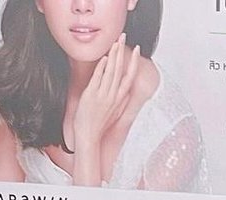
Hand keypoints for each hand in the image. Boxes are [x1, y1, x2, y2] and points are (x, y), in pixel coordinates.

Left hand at [72, 36, 139, 151]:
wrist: (89, 136)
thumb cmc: (99, 125)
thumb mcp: (114, 113)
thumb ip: (120, 101)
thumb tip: (125, 92)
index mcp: (119, 100)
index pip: (129, 77)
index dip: (133, 62)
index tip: (136, 49)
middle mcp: (113, 96)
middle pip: (120, 70)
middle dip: (122, 52)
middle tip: (124, 36)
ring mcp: (103, 95)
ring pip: (111, 72)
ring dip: (113, 56)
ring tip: (115, 42)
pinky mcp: (92, 95)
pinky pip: (98, 78)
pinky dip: (102, 67)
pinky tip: (104, 57)